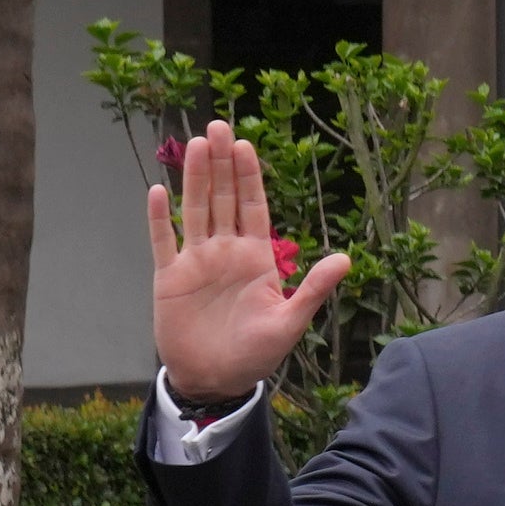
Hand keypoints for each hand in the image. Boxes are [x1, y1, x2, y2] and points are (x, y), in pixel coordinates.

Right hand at [144, 117, 350, 413]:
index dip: (248, 177)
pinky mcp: (169, 278)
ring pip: (194, 210)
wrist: (217, 378)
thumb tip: (346, 258)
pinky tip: (158, 191)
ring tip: (194, 144)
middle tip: (218, 126)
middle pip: (222, 198)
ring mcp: (196, 262)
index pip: (252, 208)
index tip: (246, 146)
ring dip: (193, 178)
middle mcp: (225, 252)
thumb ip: (313, 287)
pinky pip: (163, 241)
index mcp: (256, 258)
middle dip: (221, 164)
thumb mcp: (291, 321)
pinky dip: (160, 218)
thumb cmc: (257, 353)